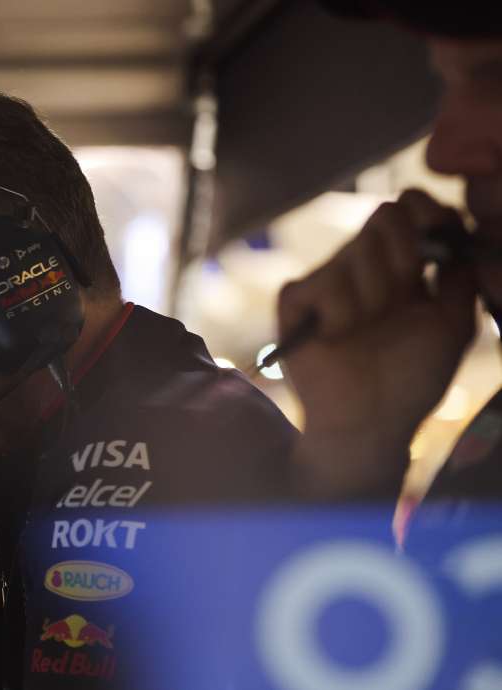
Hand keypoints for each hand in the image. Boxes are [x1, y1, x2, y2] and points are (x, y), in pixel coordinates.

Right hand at [279, 190, 477, 495]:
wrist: (372, 421)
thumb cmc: (412, 376)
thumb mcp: (454, 323)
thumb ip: (461, 275)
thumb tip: (459, 230)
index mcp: (400, 263)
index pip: (411, 207)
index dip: (427, 209)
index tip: (438, 235)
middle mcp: (362, 264)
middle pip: (383, 216)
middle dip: (404, 255)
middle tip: (403, 297)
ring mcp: (326, 278)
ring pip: (356, 253)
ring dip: (375, 298)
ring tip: (367, 331)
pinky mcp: (295, 298)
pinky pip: (325, 284)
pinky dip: (342, 315)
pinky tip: (337, 337)